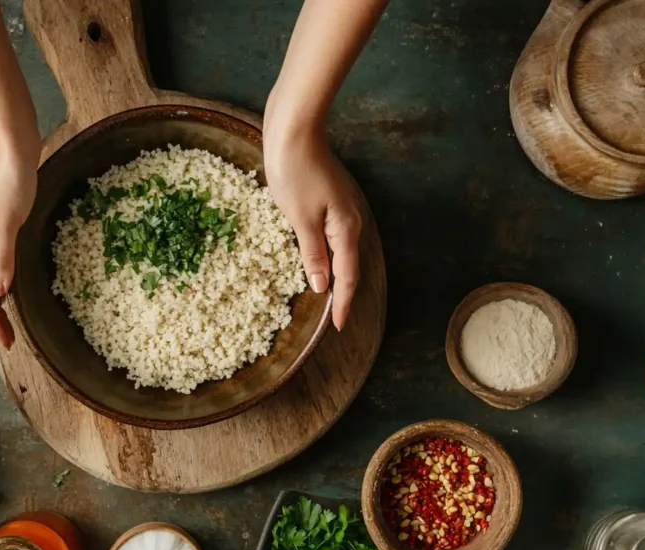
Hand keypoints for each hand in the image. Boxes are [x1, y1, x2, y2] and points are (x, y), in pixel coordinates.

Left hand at [263, 121, 362, 330]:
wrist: (294, 129)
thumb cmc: (294, 171)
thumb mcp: (299, 218)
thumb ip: (311, 254)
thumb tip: (322, 286)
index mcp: (344, 229)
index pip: (347, 277)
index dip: (344, 304)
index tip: (340, 327)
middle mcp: (350, 220)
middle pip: (349, 265)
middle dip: (344, 292)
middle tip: (337, 318)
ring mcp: (341, 207)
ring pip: (342, 250)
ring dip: (337, 273)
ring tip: (330, 295)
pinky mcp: (329, 197)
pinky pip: (333, 235)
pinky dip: (328, 253)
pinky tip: (319, 257)